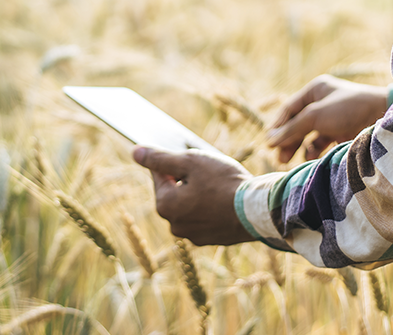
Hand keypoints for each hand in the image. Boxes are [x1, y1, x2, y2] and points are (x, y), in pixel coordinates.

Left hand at [132, 146, 254, 245]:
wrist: (258, 210)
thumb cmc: (223, 182)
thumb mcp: (190, 162)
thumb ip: (160, 158)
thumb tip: (135, 152)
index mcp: (165, 205)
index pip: (158, 173)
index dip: (173, 160)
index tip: (189, 154)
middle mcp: (174, 225)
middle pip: (173, 191)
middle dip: (186, 178)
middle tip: (208, 170)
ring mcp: (193, 235)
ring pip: (189, 205)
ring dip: (198, 193)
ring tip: (219, 185)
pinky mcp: (211, 239)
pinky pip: (204, 218)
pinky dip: (210, 207)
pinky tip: (225, 199)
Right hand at [268, 75, 389, 163]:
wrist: (383, 118)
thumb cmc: (348, 109)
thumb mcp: (315, 116)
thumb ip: (291, 129)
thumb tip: (270, 141)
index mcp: (315, 90)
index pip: (289, 109)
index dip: (278, 126)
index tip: (269, 145)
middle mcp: (323, 102)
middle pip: (297, 123)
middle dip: (287, 140)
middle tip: (280, 158)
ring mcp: (333, 118)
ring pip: (309, 134)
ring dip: (299, 147)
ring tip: (290, 161)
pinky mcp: (343, 132)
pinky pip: (322, 142)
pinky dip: (314, 150)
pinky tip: (311, 158)